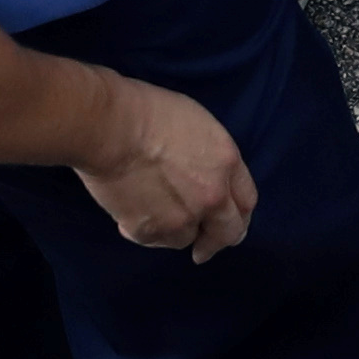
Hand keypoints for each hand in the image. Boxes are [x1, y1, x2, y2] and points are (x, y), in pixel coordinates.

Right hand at [78, 71, 258, 258]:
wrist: (111, 127)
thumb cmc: (149, 111)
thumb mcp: (199, 126)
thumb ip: (212, 160)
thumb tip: (207, 178)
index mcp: (227, 163)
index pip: (246, 202)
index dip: (239, 215)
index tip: (230, 223)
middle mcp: (212, 197)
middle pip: (228, 233)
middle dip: (217, 241)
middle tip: (205, 247)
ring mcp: (182, 219)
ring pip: (187, 239)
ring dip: (176, 231)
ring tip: (156, 212)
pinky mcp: (150, 232)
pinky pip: (154, 241)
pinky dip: (147, 231)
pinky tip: (133, 210)